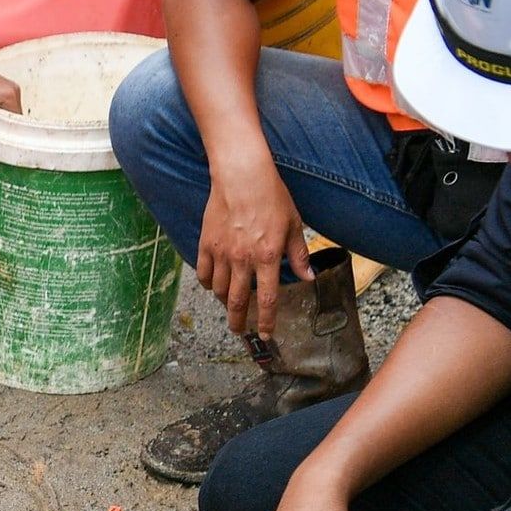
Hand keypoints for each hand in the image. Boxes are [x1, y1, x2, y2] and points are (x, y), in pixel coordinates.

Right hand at [197, 157, 313, 337]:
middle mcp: (243, 260)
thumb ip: (298, 254)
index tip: (265, 334)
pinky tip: (212, 284)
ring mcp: (222, 254)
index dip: (265, 320)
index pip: (266, 298)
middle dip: (238, 321)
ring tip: (228, 306)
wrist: (242, 176)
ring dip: (223, 302)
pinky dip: (207, 283)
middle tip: (239, 331)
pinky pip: (202, 273)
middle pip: (236, 302)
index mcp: (267, 257)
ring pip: (218, 290)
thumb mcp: (294, 224)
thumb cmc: (272, 196)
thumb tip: (308, 276)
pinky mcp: (206, 244)